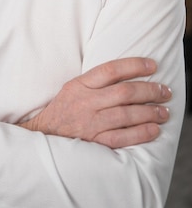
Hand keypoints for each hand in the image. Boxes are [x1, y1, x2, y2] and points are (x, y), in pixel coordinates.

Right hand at [19, 58, 171, 148]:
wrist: (42, 134)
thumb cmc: (62, 108)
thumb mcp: (73, 86)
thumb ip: (95, 80)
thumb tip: (127, 73)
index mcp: (80, 84)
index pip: (110, 70)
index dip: (134, 65)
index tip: (152, 65)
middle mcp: (85, 102)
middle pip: (124, 92)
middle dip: (149, 90)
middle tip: (165, 91)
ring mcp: (90, 123)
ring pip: (126, 114)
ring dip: (150, 112)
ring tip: (164, 111)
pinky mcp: (94, 142)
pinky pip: (121, 137)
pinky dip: (140, 133)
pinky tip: (153, 130)